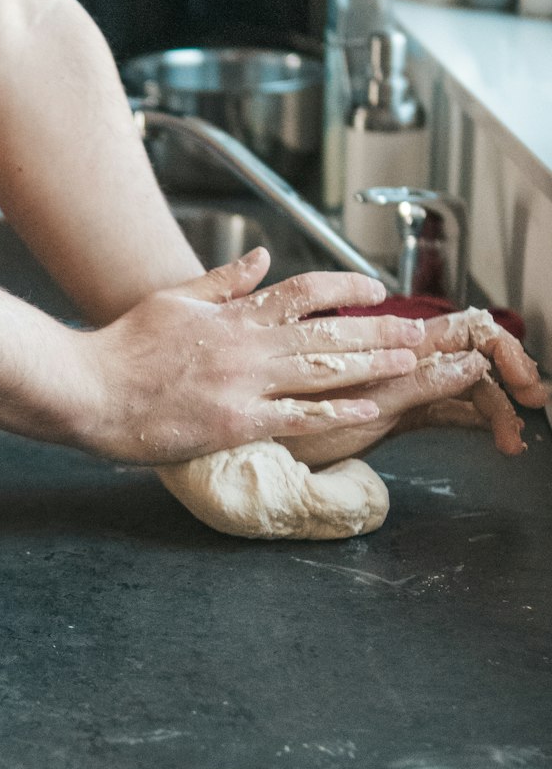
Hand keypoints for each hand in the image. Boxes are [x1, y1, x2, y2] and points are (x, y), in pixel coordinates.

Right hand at [79, 248, 424, 463]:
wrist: (88, 390)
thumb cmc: (122, 348)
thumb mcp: (173, 300)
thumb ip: (223, 282)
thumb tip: (262, 258)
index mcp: (232, 315)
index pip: (302, 291)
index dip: (345, 288)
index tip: (375, 290)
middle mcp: (246, 345)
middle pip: (327, 331)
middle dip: (379, 330)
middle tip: (420, 331)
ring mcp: (244, 385)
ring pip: (321, 369)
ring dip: (371, 366)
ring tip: (410, 363)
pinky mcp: (235, 422)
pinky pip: (298, 416)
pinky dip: (335, 412)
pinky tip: (368, 408)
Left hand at [283, 308, 547, 467]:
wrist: (245, 420)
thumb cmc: (281, 399)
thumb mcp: (351, 393)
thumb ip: (409, 376)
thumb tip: (467, 358)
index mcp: (391, 345)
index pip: (461, 333)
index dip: (497, 347)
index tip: (521, 375)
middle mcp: (400, 361)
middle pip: (471, 355)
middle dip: (510, 371)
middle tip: (536, 396)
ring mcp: (400, 386)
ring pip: (465, 384)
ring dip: (497, 403)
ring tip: (516, 431)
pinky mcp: (393, 414)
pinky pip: (446, 411)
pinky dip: (474, 421)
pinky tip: (497, 435)